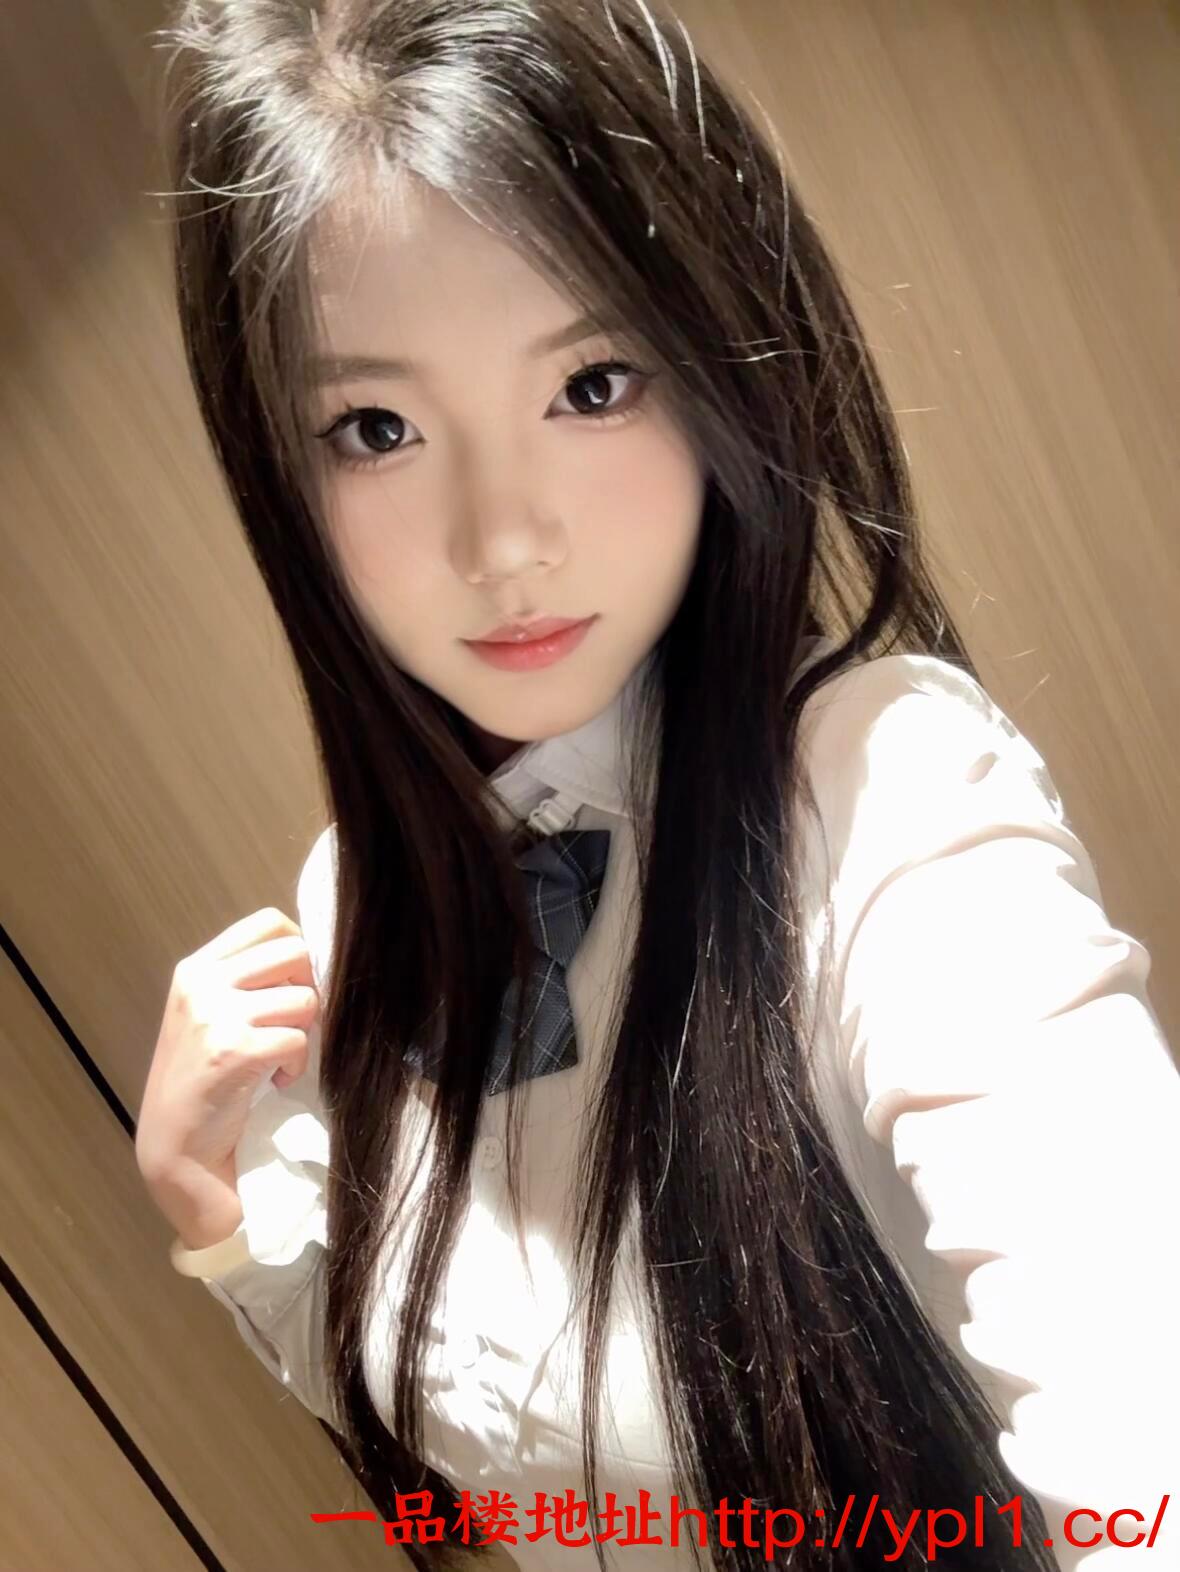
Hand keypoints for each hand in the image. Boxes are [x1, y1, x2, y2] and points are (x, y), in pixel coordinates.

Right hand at [136, 907, 319, 1247]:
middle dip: (308, 989)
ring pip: (304, 999)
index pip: (269, 922)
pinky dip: (297, 1065)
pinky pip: (298, 1040)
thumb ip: (248, 981)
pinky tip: (276, 1080)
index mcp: (197, 968)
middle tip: (293, 1024)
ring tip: (279, 1058)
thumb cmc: (203, 1081)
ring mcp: (216, 1015)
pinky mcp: (234, 1050)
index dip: (297, 949)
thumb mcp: (212, 1015)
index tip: (294, 985)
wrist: (177, 1148)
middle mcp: (202, 984)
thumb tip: (314, 958)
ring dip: (304, 1033)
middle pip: (296, 952)